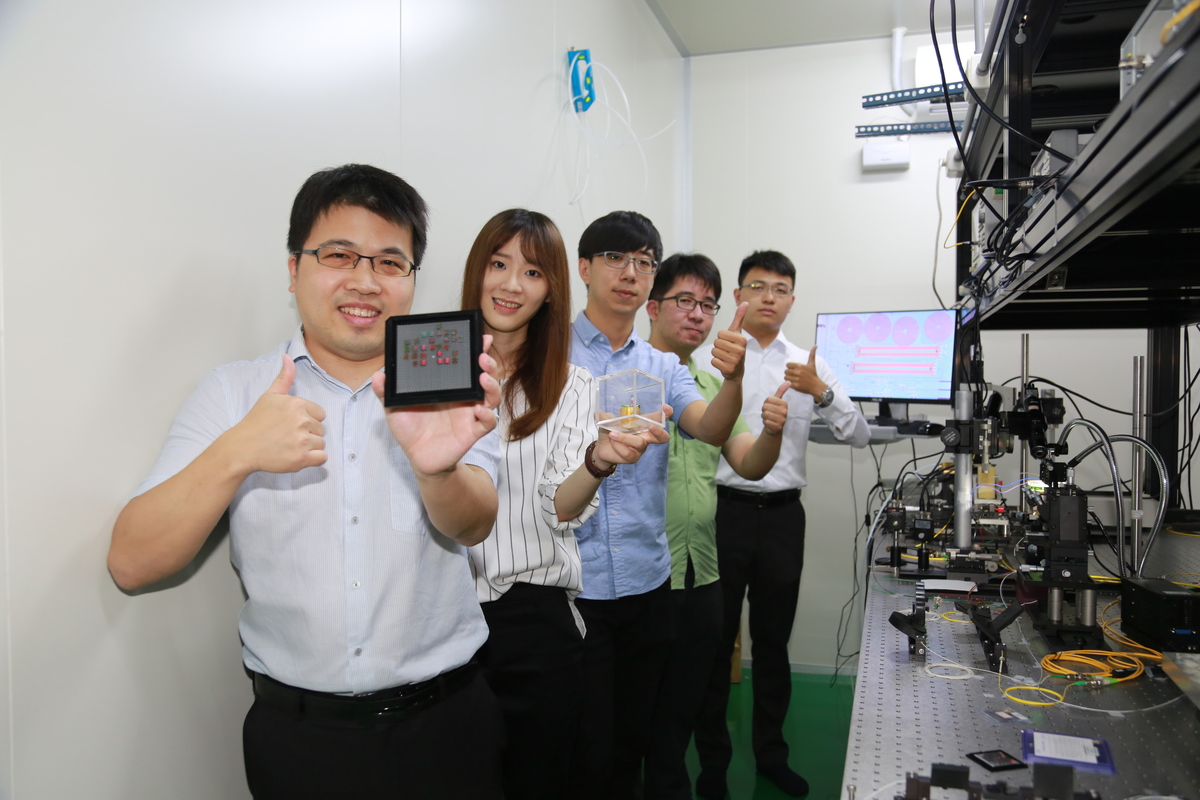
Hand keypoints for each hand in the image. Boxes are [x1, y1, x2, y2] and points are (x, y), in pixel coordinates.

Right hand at [229, 355, 326, 473]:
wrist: (242, 448)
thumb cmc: (256, 422)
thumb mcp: (269, 396)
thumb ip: (284, 377)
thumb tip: (288, 356)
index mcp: (297, 404)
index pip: (320, 414)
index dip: (307, 420)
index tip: (291, 424)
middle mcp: (301, 421)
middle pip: (321, 429)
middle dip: (308, 434)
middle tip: (287, 436)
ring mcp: (302, 440)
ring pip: (321, 444)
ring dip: (309, 447)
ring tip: (289, 446)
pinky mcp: (301, 458)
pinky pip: (322, 458)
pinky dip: (313, 459)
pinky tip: (297, 456)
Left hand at [373, 335, 501, 477]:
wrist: (417, 457)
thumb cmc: (409, 429)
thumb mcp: (394, 407)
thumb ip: (387, 392)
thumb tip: (378, 375)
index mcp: (449, 386)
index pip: (467, 365)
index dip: (476, 350)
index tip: (481, 338)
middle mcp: (464, 397)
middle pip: (485, 376)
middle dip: (488, 364)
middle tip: (482, 356)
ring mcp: (470, 414)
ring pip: (491, 396)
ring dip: (491, 386)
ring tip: (483, 378)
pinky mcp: (472, 432)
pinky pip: (487, 423)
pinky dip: (487, 416)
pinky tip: (480, 411)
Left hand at [592, 403, 672, 468]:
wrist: (602, 448)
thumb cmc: (610, 431)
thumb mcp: (608, 421)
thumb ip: (606, 417)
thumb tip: (599, 413)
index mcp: (643, 425)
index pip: (658, 419)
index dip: (666, 414)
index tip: (666, 408)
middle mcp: (646, 437)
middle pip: (662, 437)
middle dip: (658, 431)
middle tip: (651, 426)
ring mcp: (641, 448)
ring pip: (640, 443)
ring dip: (625, 438)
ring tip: (612, 435)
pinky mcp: (634, 458)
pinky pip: (629, 453)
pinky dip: (619, 446)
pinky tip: (612, 443)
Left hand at [710, 302, 747, 380]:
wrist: (737, 370)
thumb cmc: (735, 348)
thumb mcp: (737, 333)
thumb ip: (739, 317)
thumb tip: (745, 302)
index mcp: (742, 339)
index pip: (720, 333)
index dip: (722, 337)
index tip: (729, 342)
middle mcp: (740, 350)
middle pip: (716, 342)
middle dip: (719, 346)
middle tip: (727, 351)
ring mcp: (735, 361)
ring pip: (714, 351)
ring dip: (717, 354)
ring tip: (725, 357)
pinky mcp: (728, 369)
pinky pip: (713, 361)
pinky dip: (716, 363)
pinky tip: (724, 364)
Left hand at [761, 383, 788, 435]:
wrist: (775, 427)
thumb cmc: (775, 411)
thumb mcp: (778, 401)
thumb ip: (781, 391)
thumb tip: (788, 381)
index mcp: (784, 404)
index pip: (768, 399)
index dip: (766, 402)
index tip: (770, 406)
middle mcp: (784, 411)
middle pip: (765, 406)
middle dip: (764, 410)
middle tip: (769, 412)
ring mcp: (782, 420)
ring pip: (765, 414)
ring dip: (764, 416)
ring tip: (768, 417)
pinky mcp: (778, 427)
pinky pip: (766, 422)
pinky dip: (765, 422)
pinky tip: (769, 423)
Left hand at [784, 346, 828, 399]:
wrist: (816, 386)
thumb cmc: (813, 374)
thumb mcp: (812, 364)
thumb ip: (812, 354)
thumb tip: (816, 345)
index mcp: (799, 365)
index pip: (787, 365)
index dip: (791, 367)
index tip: (796, 370)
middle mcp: (797, 372)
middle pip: (786, 371)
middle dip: (790, 373)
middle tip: (795, 375)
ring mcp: (796, 379)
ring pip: (785, 377)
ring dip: (789, 379)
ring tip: (795, 379)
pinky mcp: (795, 386)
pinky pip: (787, 383)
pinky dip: (790, 384)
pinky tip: (796, 383)